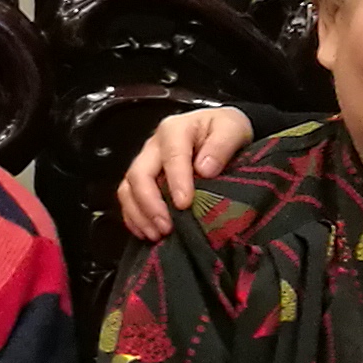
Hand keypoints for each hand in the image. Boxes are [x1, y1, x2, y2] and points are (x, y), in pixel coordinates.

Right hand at [115, 106, 251, 243]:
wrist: (221, 131)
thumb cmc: (225, 129)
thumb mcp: (233, 128)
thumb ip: (222, 145)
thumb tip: (205, 169)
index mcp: (175, 130)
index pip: (171, 156)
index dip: (176, 182)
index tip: (184, 204)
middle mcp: (154, 146)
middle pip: (139, 174)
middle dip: (150, 204)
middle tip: (167, 227)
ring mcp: (146, 163)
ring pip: (128, 188)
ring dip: (139, 214)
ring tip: (157, 234)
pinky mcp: (144, 179)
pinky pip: (128, 199)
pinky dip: (134, 218)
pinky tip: (147, 233)